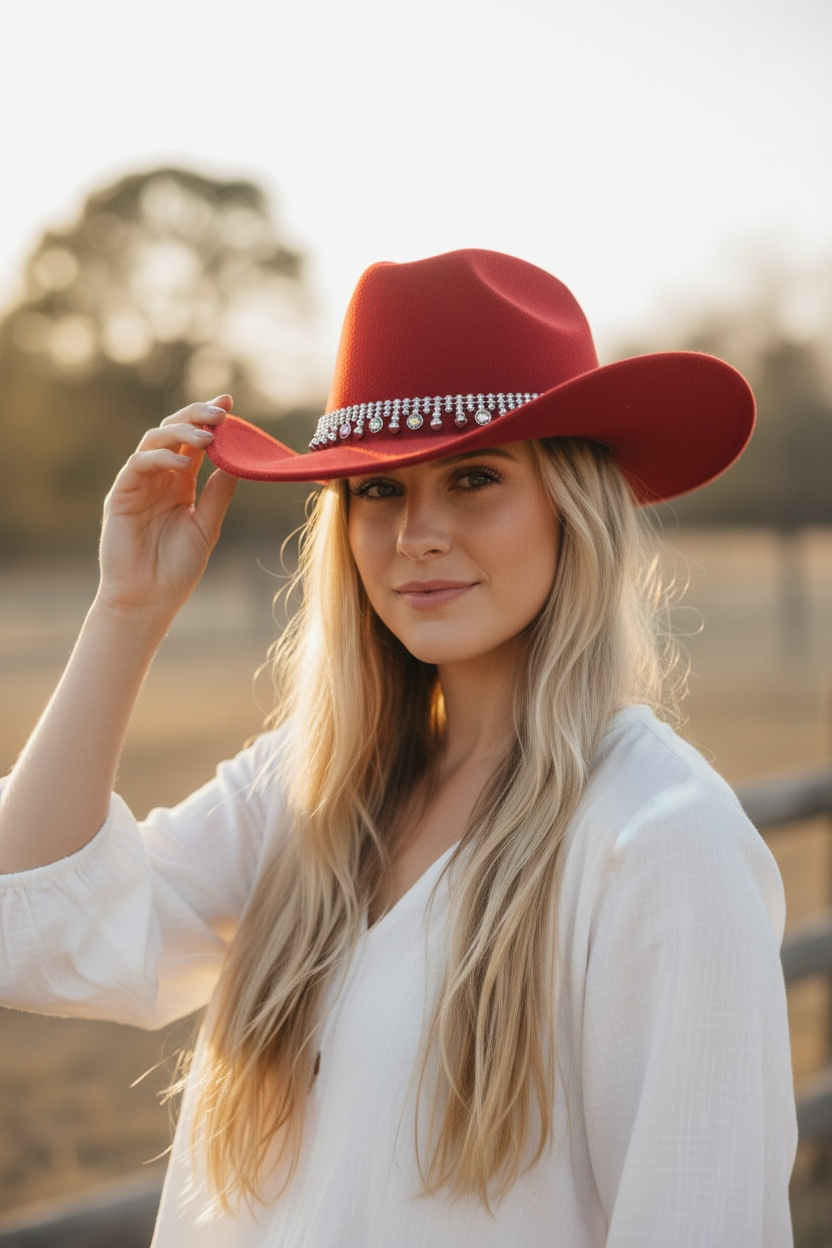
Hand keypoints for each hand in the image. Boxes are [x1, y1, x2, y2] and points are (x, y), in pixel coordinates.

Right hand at [97, 396, 238, 619]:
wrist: (149, 600)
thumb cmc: (177, 569)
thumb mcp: (206, 526)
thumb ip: (218, 494)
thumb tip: (237, 461)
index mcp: (181, 484)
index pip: (195, 443)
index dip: (209, 420)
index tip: (228, 403)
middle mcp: (159, 478)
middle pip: (174, 432)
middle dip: (196, 416)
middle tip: (220, 412)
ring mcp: (139, 484)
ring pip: (155, 439)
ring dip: (182, 432)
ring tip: (208, 437)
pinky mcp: (121, 494)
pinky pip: (139, 464)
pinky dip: (161, 457)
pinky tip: (182, 462)